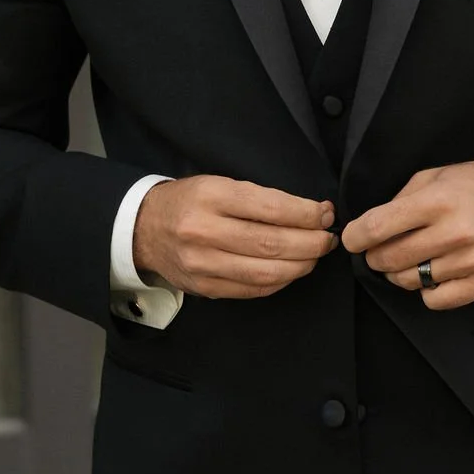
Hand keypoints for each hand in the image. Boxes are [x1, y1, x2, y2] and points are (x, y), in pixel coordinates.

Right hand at [134, 176, 336, 299]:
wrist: (144, 229)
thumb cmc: (191, 201)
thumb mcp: (219, 184)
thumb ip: (261, 198)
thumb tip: (312, 212)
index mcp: (211, 197)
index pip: (270, 208)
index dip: (306, 214)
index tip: (325, 214)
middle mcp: (204, 231)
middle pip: (272, 243)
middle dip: (310, 243)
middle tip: (328, 238)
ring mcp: (203, 264)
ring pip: (265, 272)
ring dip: (301, 265)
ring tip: (316, 255)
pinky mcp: (205, 287)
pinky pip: (253, 289)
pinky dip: (280, 281)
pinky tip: (292, 270)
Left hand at [341, 157, 473, 310]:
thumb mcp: (439, 175)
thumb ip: (404, 198)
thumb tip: (373, 225)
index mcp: (438, 201)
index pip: (378, 226)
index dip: (355, 236)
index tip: (352, 239)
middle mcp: (454, 232)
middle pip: (389, 258)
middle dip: (374, 256)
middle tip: (378, 251)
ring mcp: (470, 261)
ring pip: (409, 281)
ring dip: (399, 273)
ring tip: (409, 259)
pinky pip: (435, 300)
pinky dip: (426, 290)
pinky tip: (432, 274)